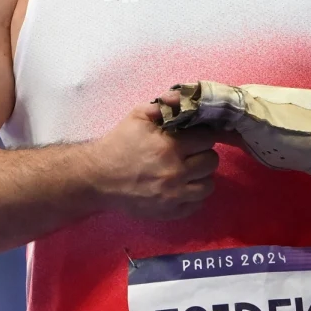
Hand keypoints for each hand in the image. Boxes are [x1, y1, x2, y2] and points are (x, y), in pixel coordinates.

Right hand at [90, 92, 228, 220]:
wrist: (98, 177)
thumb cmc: (119, 143)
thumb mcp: (138, 116)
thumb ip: (164, 105)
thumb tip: (183, 98)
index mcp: (170, 146)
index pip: (207, 138)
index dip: (201, 134)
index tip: (192, 136)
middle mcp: (176, 173)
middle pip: (211, 162)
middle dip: (203, 154)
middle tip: (190, 153)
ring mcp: (174, 196)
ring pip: (208, 186)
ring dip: (200, 176)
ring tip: (188, 171)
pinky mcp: (169, 212)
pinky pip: (196, 205)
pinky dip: (192, 196)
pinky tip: (181, 187)